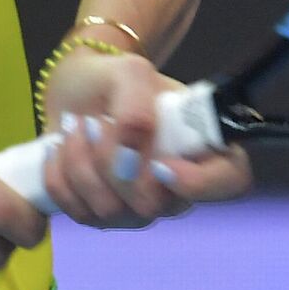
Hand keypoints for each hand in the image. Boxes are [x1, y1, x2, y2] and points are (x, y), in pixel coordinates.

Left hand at [40, 48, 252, 228]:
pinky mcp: (102, 217)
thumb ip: (137, 107)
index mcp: (202, 146)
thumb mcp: (129, 72)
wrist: (75, 92)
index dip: (200, 183)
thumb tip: (132, 158)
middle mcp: (177, 187)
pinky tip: (60, 149)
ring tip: (74, 126)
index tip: (159, 163)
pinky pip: (78, 213)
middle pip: (153, 204)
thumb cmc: (112, 79)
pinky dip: (59, 176)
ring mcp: (140, 208)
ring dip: (80, 163)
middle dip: (111, 161)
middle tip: (94, 121)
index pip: (229, 181)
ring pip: (110, 211)